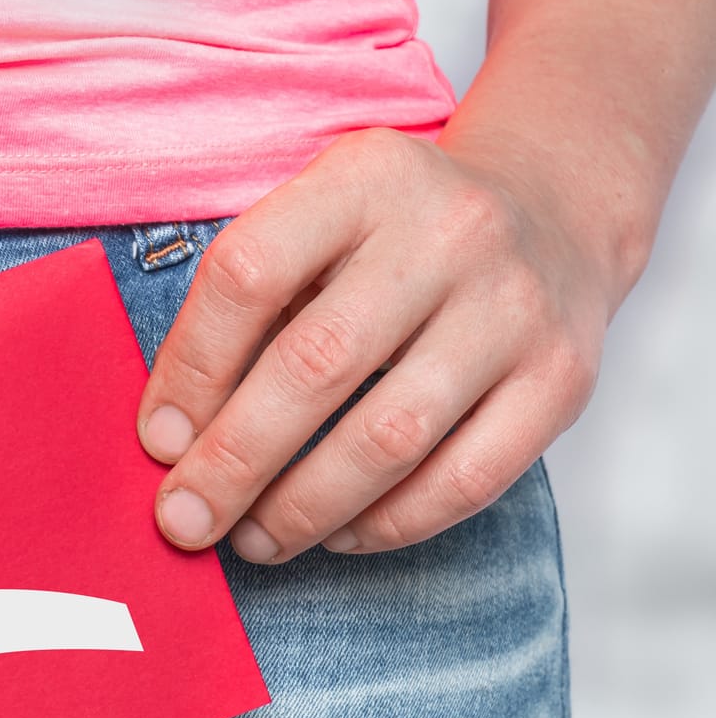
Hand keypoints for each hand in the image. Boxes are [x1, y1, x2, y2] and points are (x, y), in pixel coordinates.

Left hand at [136, 127, 615, 562]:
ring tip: (254, 539)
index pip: (249, 275)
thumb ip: (245, 307)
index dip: (190, 370)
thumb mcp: (319, 223)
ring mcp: (514, 307)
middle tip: (185, 520)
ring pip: (390, 436)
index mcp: (362, 178)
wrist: (551, 210)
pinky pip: (466, 480)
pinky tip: (339, 533)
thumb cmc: (392, 238)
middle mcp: (448, 232)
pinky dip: (389, 524)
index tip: (157, 442)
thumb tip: (172, 438)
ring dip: (304, 507)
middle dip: (234, 462)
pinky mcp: (561, 379)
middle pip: (315, 364)